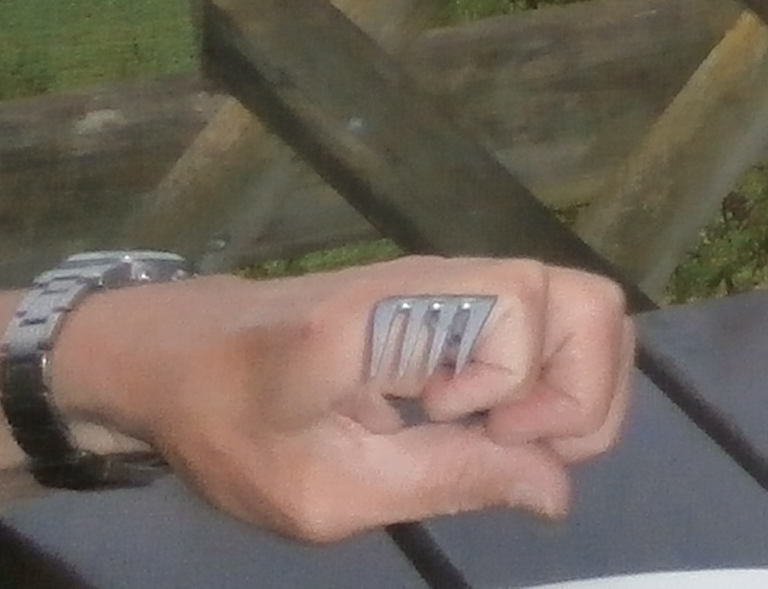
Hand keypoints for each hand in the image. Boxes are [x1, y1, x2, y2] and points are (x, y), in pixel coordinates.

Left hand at [55, 256, 636, 539]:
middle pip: (585, 300)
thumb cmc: (234, 430)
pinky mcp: (466, 295)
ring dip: (575, 388)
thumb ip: (444, 482)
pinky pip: (555, 322)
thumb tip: (557, 491)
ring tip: (509, 440)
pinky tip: (496, 423)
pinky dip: (555, 380)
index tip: (442, 425)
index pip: (521, 306)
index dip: (511, 383)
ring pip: (586, 307)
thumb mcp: (322, 491)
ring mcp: (462, 279)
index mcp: (392, 313)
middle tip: (505, 446)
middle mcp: (445, 277)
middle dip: (575, 394)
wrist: (182, 358)